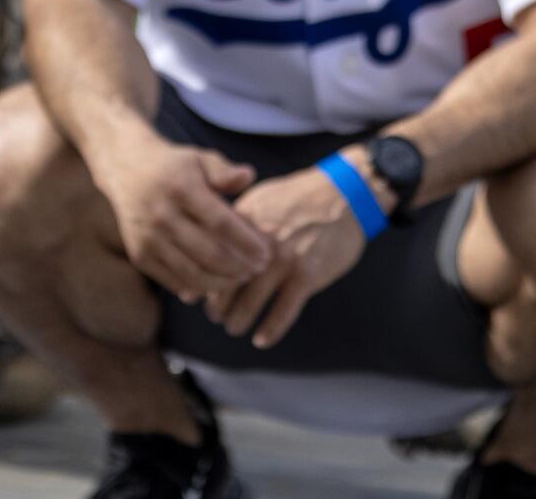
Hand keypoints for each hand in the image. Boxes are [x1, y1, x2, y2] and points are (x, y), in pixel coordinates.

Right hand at [97, 139, 272, 304]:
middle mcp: (160, 215)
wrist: (126, 170)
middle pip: (209, 253)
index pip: (221, 223)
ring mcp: (147, 238)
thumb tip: (248, 176)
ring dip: (223, 282)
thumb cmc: (175, 167)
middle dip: (240, 267)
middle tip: (259, 269)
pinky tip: (217, 282)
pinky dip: (199, 288)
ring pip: (192, 274)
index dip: (247, 243)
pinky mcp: (139, 255)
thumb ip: (224, 171)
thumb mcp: (200, 159)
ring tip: (241, 278)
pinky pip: (174, 281)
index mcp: (180, 188)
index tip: (267, 253)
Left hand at [203, 164, 367, 349]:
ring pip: (251, 302)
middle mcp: (258, 245)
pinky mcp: (307, 276)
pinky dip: (270, 329)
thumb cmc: (294, 199)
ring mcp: (283, 261)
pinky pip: (284, 311)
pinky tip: (261, 340)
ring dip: (239, 320)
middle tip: (214, 316)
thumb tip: (202, 245)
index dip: (199, 280)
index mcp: (242, 225)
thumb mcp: (257, 200)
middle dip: (216, 306)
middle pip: (226, 284)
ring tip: (233, 328)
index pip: (209, 258)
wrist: (342, 196)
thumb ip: (231, 223)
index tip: (193, 294)